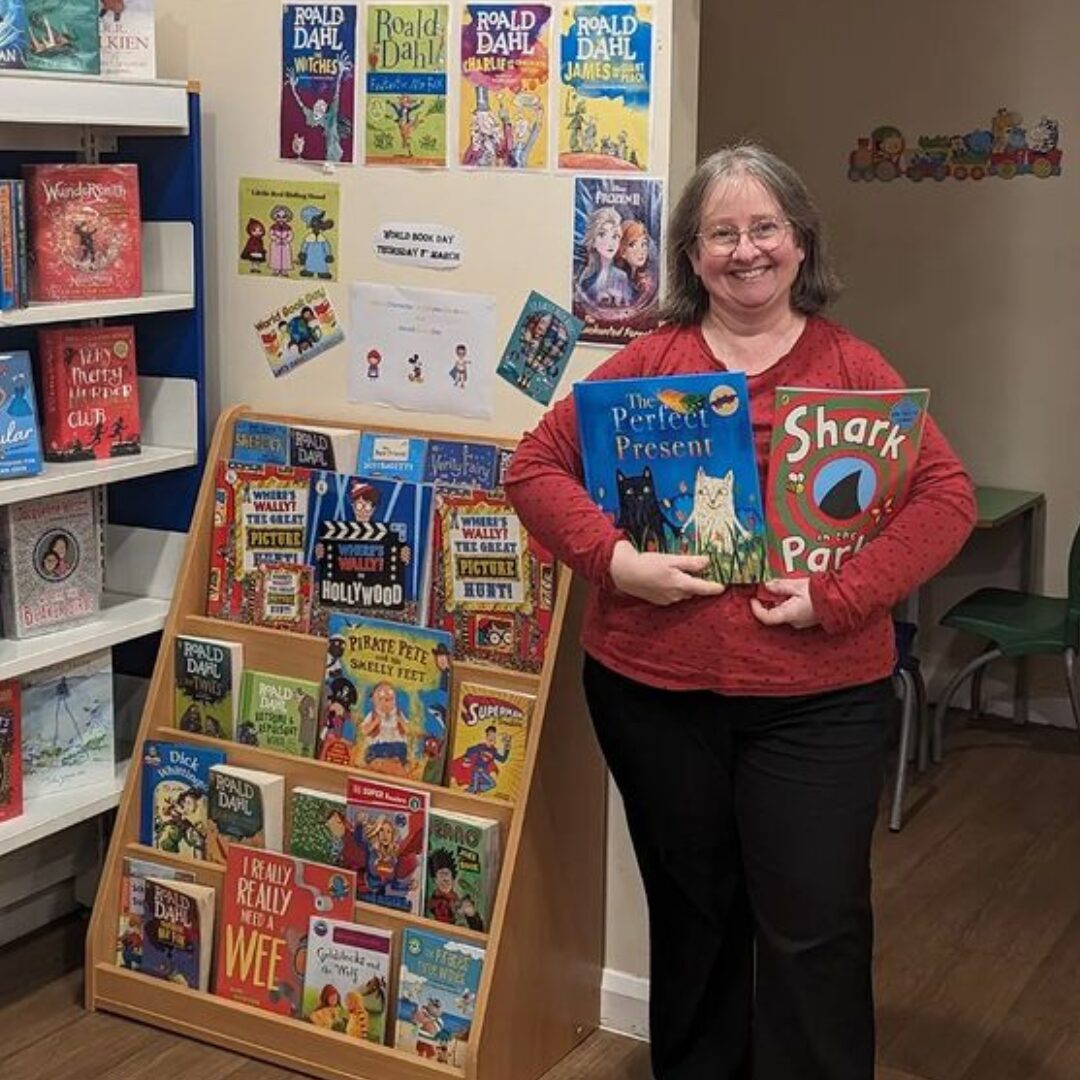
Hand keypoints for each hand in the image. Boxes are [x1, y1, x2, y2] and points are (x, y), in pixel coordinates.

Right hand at [609, 540, 726, 606]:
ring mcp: (668, 600)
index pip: (704, 588)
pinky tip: (666, 578)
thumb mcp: (670, 559)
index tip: (723, 587)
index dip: (714, 587)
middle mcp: (677, 595)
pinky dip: (674, 588)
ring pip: (683, 592)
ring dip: (685, 584)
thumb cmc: (648, 564)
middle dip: (697, 582)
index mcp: (681, 584)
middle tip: (698, 570)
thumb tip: (707, 562)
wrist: (625, 573)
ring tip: (678, 572)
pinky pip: (673, 595)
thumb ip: (690, 563)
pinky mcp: (660, 601)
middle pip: (693, 589)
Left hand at [750, 578, 818, 629]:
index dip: (756, 609)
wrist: (841, 600)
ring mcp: (802, 621)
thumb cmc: (820, 594)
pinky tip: (795, 592)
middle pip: (775, 613)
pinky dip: (790, 602)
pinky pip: (794, 611)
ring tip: (784, 586)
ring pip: (785, 611)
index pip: (766, 617)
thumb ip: (780, 586)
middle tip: (769, 587)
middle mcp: (794, 621)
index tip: (753, 599)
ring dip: (781, 600)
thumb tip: (767, 585)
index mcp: (789, 614)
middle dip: (770, 601)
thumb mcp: (797, 585)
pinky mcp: (809, 618)